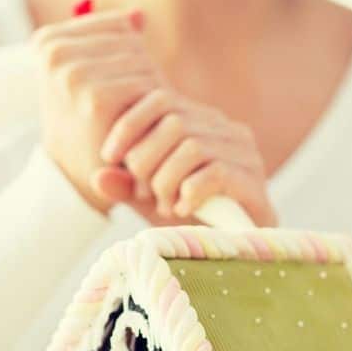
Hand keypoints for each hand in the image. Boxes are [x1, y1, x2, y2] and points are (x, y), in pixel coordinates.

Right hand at [32, 9, 160, 212]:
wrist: (77, 184)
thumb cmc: (87, 132)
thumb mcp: (88, 82)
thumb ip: (109, 45)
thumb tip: (140, 17)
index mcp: (47, 42)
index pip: (118, 26)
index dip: (133, 59)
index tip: (126, 90)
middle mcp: (55, 54)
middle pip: (131, 43)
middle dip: (144, 74)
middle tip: (139, 112)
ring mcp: (74, 74)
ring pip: (142, 64)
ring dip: (152, 91)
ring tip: (143, 121)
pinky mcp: (98, 97)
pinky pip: (147, 85)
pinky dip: (155, 108)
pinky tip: (146, 132)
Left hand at [96, 89, 276, 226]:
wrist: (236, 251)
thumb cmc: (192, 219)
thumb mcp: (149, 198)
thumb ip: (126, 185)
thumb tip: (97, 177)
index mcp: (201, 121)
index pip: (160, 99)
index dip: (129, 125)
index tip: (109, 157)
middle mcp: (226, 129)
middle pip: (173, 123)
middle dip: (147, 161)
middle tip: (144, 194)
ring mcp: (244, 153)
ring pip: (192, 147)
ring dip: (167, 181)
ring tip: (164, 206)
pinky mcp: (254, 180)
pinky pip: (215, 173)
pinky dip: (190, 193)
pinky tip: (183, 210)